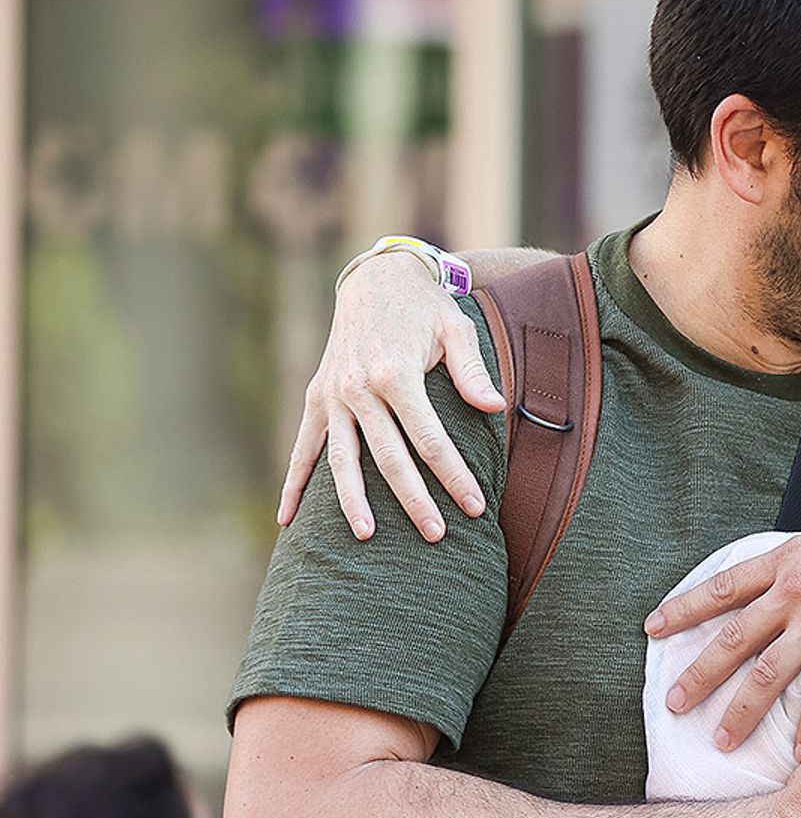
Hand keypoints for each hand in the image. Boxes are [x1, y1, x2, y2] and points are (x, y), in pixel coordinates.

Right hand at [278, 252, 507, 541]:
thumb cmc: (424, 308)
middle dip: (414, 499)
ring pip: (341, 460)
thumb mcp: (456, 329)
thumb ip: (472, 371)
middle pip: (389, 457)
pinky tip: (288, 519)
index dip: (453, 475)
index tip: (475, 506)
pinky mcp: (316, 398)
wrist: (375, 280)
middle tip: (435, 535)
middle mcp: (359, 388)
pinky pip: (304, 447)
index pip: (430, 439)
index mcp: (396, 373)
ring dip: (353, 501)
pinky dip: (294, 483)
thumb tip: (496, 407)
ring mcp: (333, 396)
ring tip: (366, 537)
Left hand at [645, 494, 800, 761]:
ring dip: (742, 711)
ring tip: (721, 740)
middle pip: (733, 638)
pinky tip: (800, 753)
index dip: (685, 607)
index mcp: (786, 560)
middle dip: (699, 674)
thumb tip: (792, 576)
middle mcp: (793, 590)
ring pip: (767, 674)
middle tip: (673, 703)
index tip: (653, 626)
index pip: (723, 586)